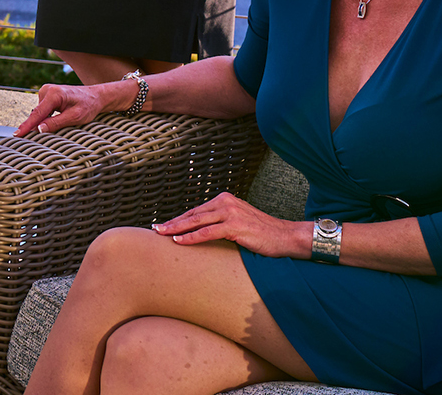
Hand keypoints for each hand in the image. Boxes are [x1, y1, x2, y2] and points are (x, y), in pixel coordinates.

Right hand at [13, 82, 108, 136]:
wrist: (95, 96)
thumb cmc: (88, 106)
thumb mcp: (75, 117)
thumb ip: (56, 123)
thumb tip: (39, 129)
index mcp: (54, 94)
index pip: (37, 114)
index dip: (27, 126)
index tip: (17, 134)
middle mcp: (47, 90)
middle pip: (38, 114)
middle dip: (41, 124)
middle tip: (57, 128)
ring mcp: (46, 91)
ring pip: (40, 113)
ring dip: (47, 120)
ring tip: (65, 117)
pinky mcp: (47, 95)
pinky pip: (43, 110)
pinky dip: (48, 116)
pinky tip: (60, 115)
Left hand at [154, 191, 307, 258]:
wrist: (287, 237)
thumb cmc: (263, 233)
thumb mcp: (239, 222)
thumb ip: (221, 222)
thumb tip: (201, 231)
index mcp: (225, 200)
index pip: (196, 211)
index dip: (178, 219)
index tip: (163, 225)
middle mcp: (225, 202)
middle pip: (192, 214)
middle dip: (172, 223)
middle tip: (155, 229)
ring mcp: (230, 213)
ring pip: (196, 221)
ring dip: (176, 229)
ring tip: (161, 234)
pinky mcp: (235, 226)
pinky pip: (207, 232)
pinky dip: (191, 237)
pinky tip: (179, 241)